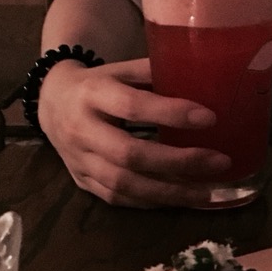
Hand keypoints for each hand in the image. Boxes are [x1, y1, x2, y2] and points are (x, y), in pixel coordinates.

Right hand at [37, 57, 232, 207]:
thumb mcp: (122, 69)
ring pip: (124, 184)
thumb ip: (157, 74)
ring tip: (207, 191)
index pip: (133, 106)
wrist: (51, 102)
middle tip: (220, 162)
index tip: (210, 118)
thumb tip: (207, 80)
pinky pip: (117, 198)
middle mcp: (81, 129)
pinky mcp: (81, 181)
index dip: (172, 113)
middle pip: (130, 154)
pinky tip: (180, 198)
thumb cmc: (99, 83)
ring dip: (170, 192)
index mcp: (93, 93)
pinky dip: (151, 201)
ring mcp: (78, 160)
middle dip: (178, 162)